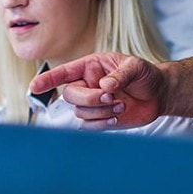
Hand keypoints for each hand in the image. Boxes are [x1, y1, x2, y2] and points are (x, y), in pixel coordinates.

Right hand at [29, 52, 167, 129]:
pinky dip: (100, 124)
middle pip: (70, 95)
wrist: (158, 95)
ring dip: (100, 111)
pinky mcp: (98, 119)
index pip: (65, 72)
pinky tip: (115, 118)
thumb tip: (104, 85)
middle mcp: (87, 84)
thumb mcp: (136, 67)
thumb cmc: (145, 75)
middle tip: (112, 97)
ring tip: (121, 105)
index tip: (34, 86)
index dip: (48, 79)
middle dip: (89, 98)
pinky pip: (88, 126)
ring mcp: (91, 103)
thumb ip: (120, 74)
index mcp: (91, 67)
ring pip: (79, 112)